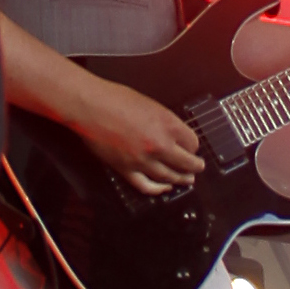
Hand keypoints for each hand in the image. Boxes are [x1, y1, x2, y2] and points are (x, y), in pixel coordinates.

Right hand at [71, 73, 205, 198]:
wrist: (91, 106)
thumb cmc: (115, 99)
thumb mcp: (150, 104)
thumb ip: (164, 121)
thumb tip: (172, 133)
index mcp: (167, 124)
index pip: (192, 142)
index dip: (193, 145)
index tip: (192, 146)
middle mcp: (159, 144)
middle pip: (186, 163)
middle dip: (195, 166)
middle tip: (198, 167)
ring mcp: (143, 159)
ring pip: (169, 177)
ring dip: (181, 179)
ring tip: (187, 180)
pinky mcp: (126, 169)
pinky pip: (146, 185)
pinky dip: (158, 189)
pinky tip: (164, 188)